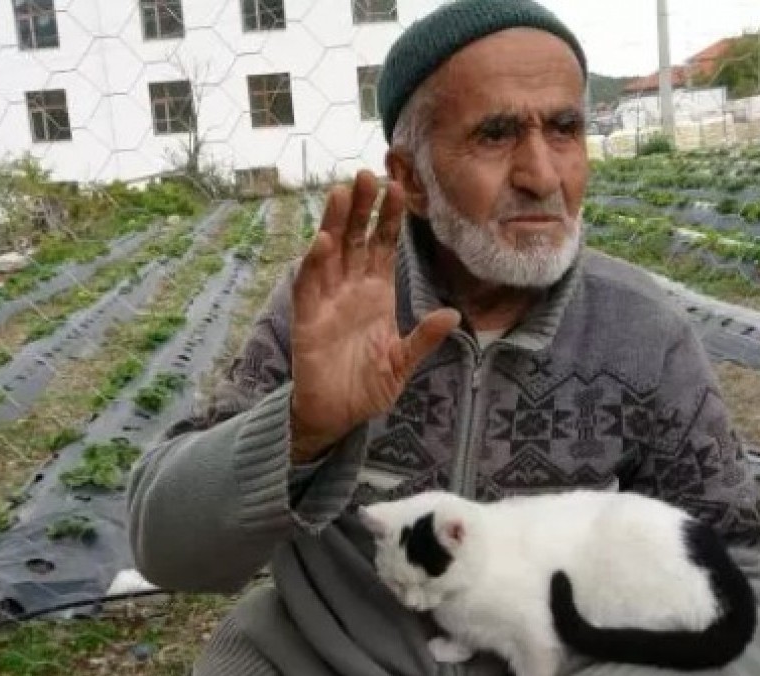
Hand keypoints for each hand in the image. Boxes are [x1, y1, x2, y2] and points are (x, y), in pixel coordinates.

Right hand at [289, 170, 460, 462]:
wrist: (337, 417)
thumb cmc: (367, 387)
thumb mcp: (402, 362)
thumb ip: (424, 339)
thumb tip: (453, 315)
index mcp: (376, 294)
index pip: (383, 246)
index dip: (388, 218)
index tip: (398, 187)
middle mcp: (350, 290)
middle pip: (355, 239)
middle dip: (361, 208)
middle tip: (366, 173)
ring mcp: (327, 302)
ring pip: (329, 253)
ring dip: (334, 223)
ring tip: (342, 193)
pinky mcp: (307, 320)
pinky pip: (309, 287)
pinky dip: (314, 264)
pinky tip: (322, 241)